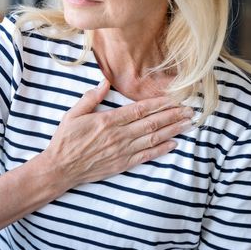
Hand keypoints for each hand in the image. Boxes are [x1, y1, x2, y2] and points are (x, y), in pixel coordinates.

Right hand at [39, 79, 194, 187]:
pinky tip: (174, 144)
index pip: (139, 110)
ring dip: (172, 130)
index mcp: (107, 121)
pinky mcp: (122, 164)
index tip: (174, 98)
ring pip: (153, 138)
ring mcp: (122, 151)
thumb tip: (105, 81)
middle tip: (190, 110)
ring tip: (187, 124)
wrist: (60, 168)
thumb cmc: (65, 140)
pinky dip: (161, 150)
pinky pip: (146, 156)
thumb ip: (90, 98)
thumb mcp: (73, 114)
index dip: (159, 104)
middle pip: (151, 123)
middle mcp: (119, 136)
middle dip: (172, 115)